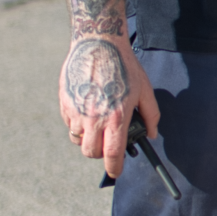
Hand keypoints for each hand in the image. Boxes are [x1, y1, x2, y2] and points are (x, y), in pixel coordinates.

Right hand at [58, 34, 158, 179]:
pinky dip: (78, 124)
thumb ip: (151, 115)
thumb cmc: (125, 66)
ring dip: (88, 138)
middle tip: (108, 144)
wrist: (98, 43)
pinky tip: (88, 109)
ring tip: (99, 123)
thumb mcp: (145, 89)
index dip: (115, 168)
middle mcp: (93, 118)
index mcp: (115, 117)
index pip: (112, 154)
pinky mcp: (64, 102)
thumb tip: (152, 134)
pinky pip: (70, 124)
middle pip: (91, 152)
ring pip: (78, 140)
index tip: (117, 171)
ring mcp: (76, 111)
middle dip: (100, 154)